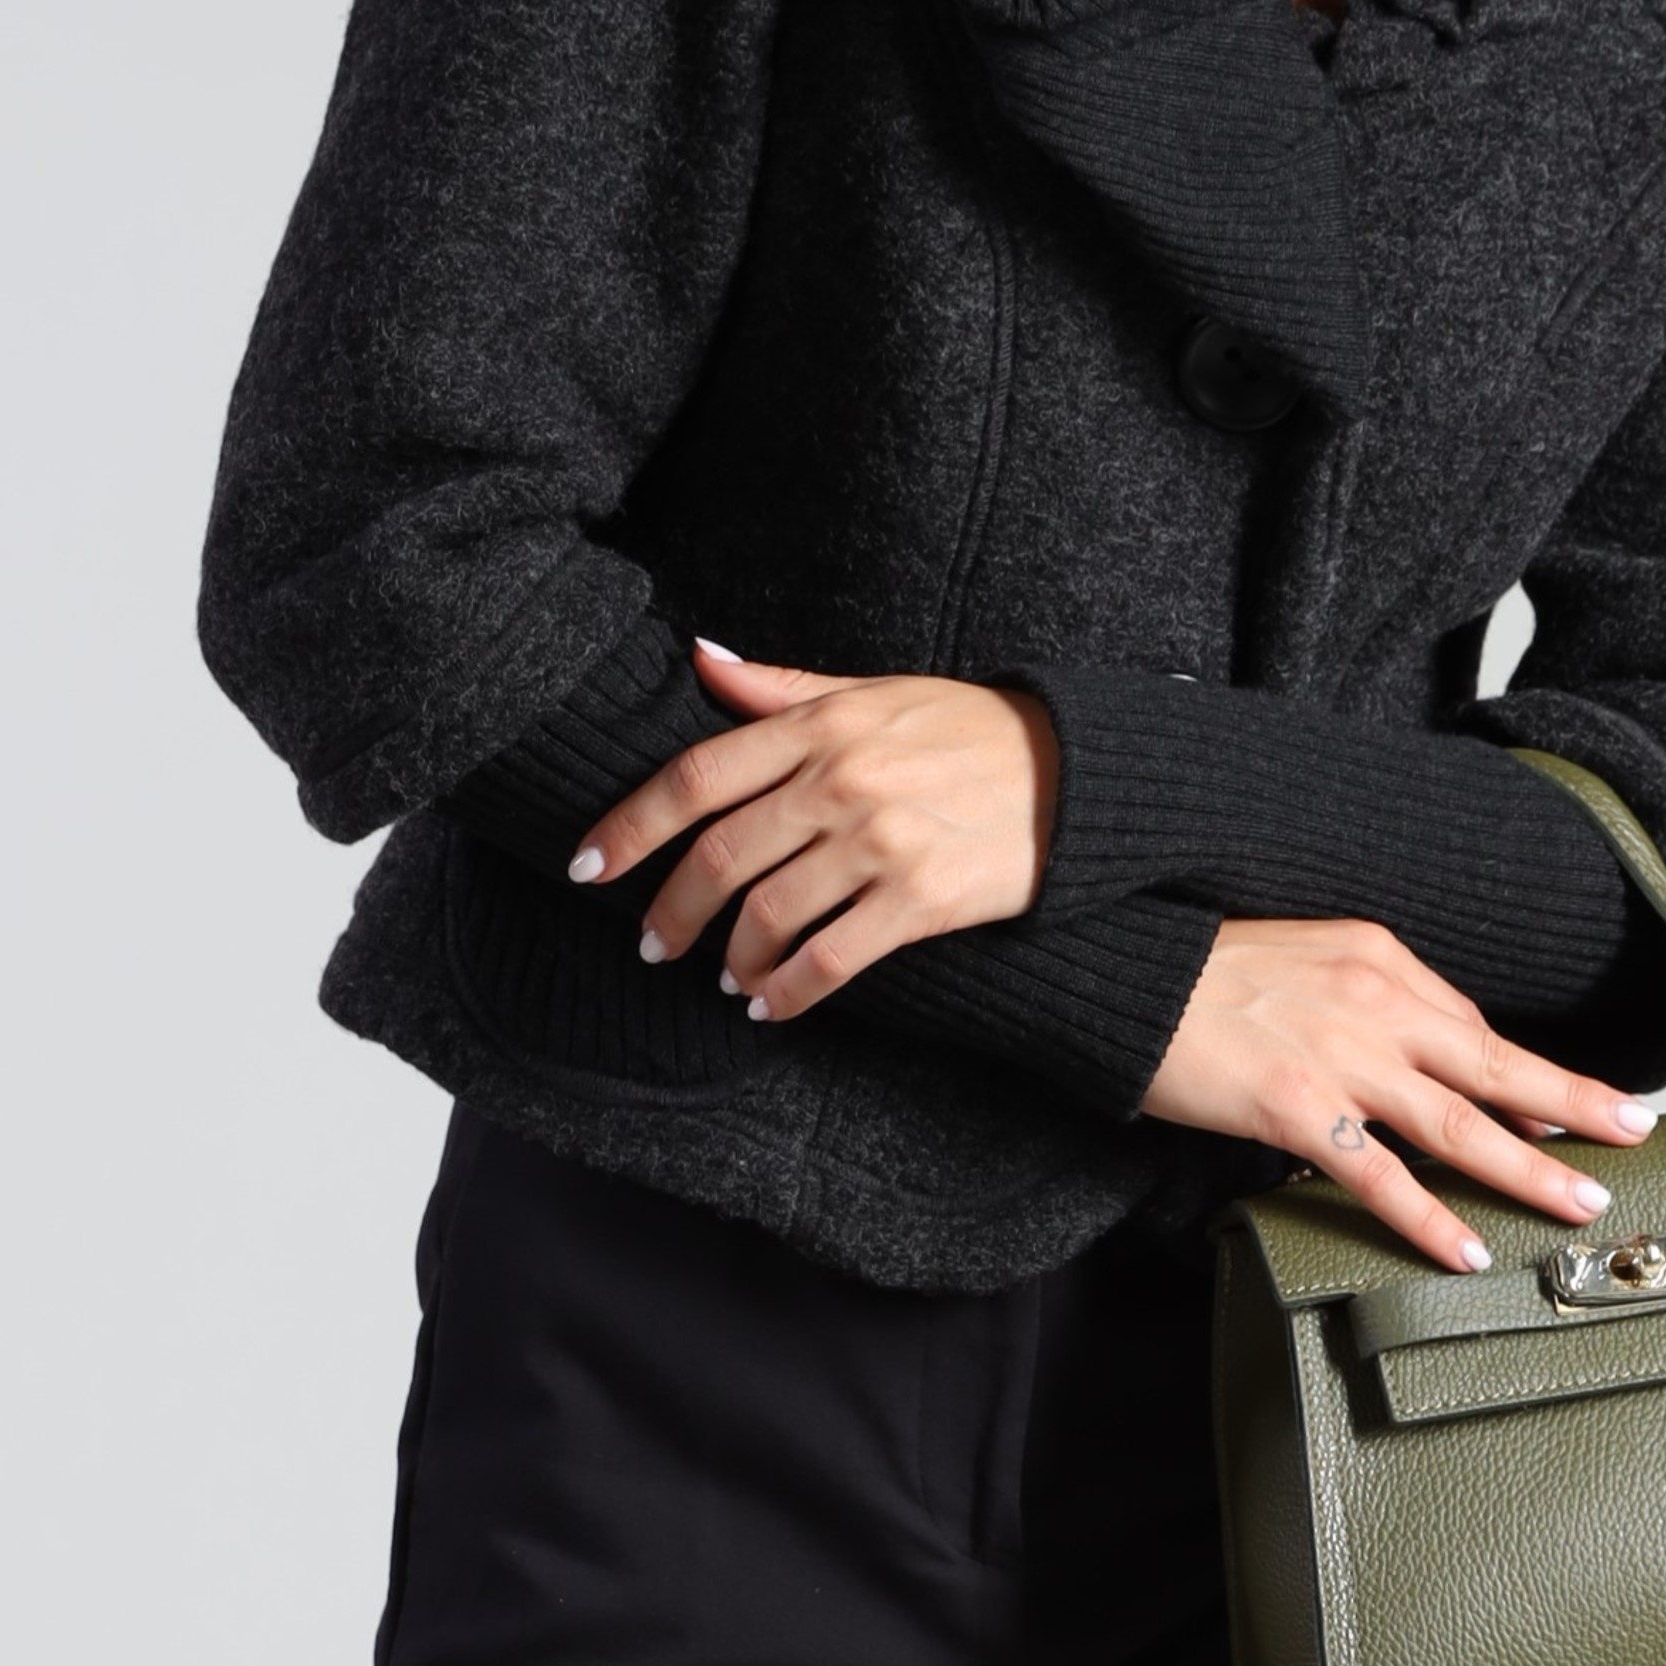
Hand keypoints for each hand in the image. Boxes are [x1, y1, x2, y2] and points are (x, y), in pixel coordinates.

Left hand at [569, 646, 1058, 1015]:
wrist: (1078, 776)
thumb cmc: (972, 730)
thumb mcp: (878, 691)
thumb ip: (784, 688)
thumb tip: (700, 659)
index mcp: (821, 725)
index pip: (697, 777)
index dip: (630, 826)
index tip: (587, 867)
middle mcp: (841, 782)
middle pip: (720, 858)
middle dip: (670, 912)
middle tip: (653, 945)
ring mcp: (880, 843)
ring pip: (768, 916)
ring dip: (732, 959)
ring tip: (725, 977)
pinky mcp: (921, 900)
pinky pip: (830, 960)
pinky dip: (788, 992)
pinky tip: (772, 1005)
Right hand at [1142, 917, 1656, 1270]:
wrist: (1124, 973)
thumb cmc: (1200, 969)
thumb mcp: (1302, 958)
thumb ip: (1364, 997)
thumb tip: (1416, 1049)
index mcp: (1380, 960)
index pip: (1470, 1026)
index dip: (1524, 1077)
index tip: (1569, 1110)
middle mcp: (1376, 1002)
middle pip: (1497, 1065)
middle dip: (1575, 1104)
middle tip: (1633, 1132)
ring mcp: (1340, 1057)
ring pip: (1459, 1123)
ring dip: (1528, 1167)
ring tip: (1578, 1200)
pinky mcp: (1296, 1106)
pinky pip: (1378, 1173)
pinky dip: (1427, 1215)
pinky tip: (1464, 1245)